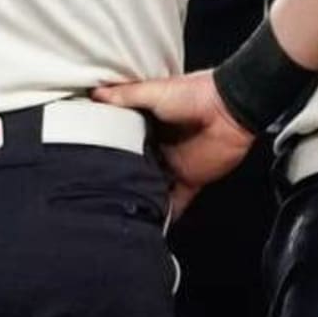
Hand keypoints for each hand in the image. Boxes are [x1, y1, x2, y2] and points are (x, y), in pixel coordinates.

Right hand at [92, 71, 254, 216]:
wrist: (229, 108)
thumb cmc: (194, 94)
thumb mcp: (152, 91)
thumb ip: (124, 97)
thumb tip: (95, 94)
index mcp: (148, 124)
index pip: (122, 140)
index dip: (108, 149)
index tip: (88, 160)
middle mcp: (159, 146)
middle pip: (136, 167)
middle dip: (122, 178)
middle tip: (99, 192)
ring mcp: (174, 165)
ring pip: (152, 187)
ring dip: (141, 197)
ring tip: (118, 212)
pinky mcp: (191, 179)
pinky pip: (177, 202)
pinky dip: (168, 216)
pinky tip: (152, 226)